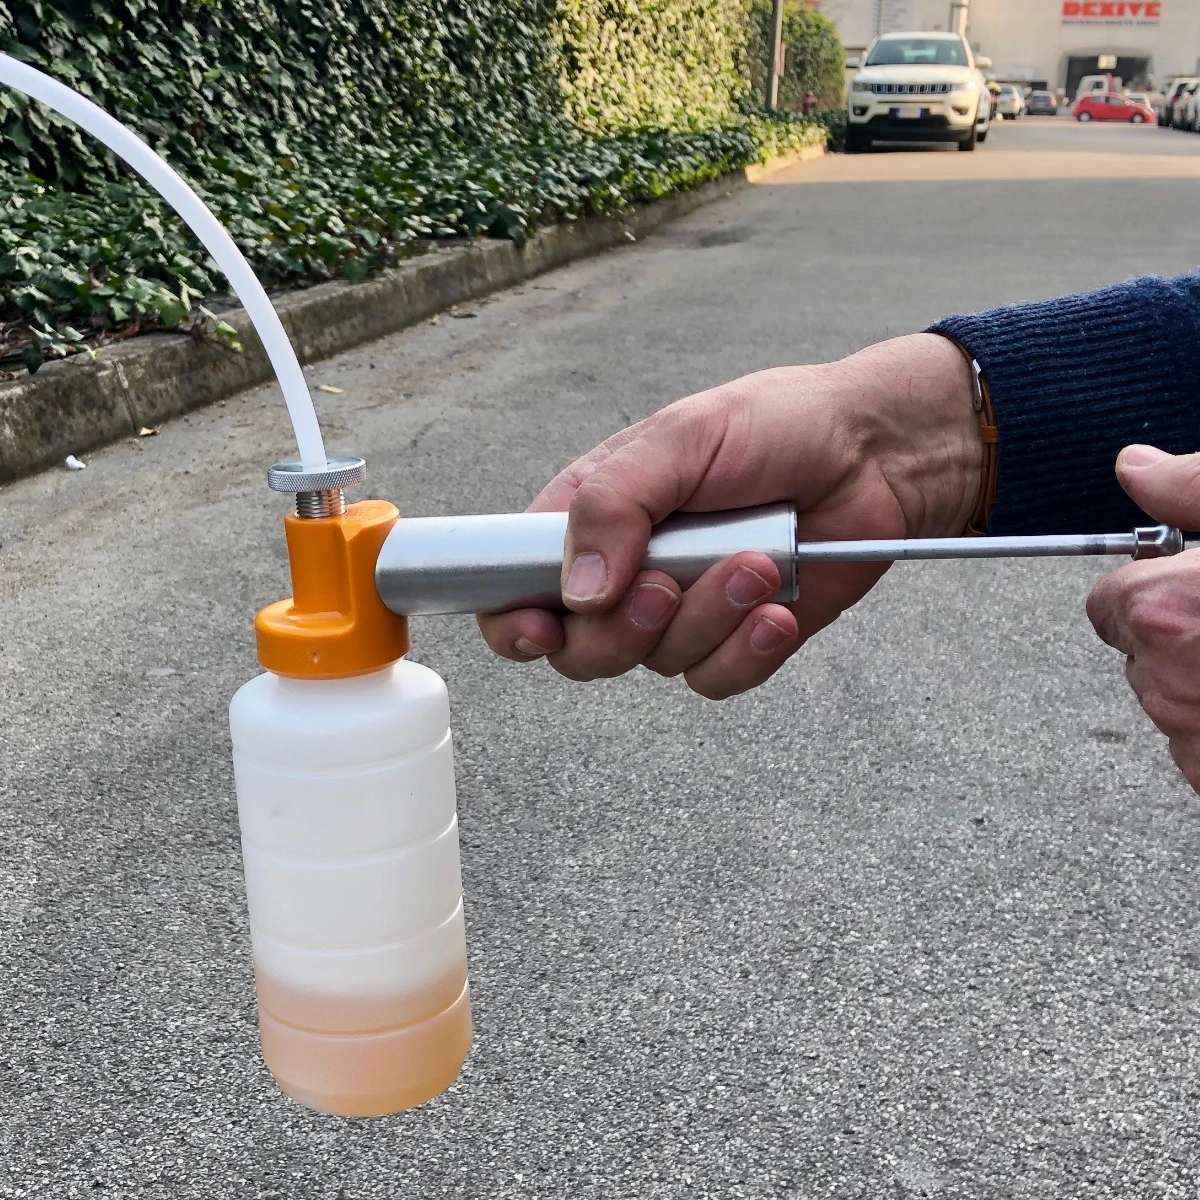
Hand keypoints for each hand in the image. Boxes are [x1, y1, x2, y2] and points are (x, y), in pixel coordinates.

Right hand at [478, 333, 981, 698]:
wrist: (879, 454)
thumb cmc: (778, 425)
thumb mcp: (682, 438)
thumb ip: (614, 504)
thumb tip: (577, 590)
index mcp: (595, 515)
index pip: (516, 583)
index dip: (513, 618)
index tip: (538, 626)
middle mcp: (629, 569)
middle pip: (580, 648)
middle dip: (622, 628)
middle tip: (667, 581)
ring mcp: (683, 609)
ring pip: (655, 662)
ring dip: (707, 618)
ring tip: (757, 561)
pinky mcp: (736, 638)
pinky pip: (715, 678)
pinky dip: (748, 649)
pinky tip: (779, 607)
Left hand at [1087, 446, 1199, 791]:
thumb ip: (1195, 489)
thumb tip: (1140, 470)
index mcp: (1164, 608)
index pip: (1111, 602)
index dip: (1157, 587)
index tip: (1194, 583)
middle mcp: (1167, 678)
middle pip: (1145, 651)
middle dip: (1187, 633)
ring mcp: (1196, 736)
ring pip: (1177, 700)